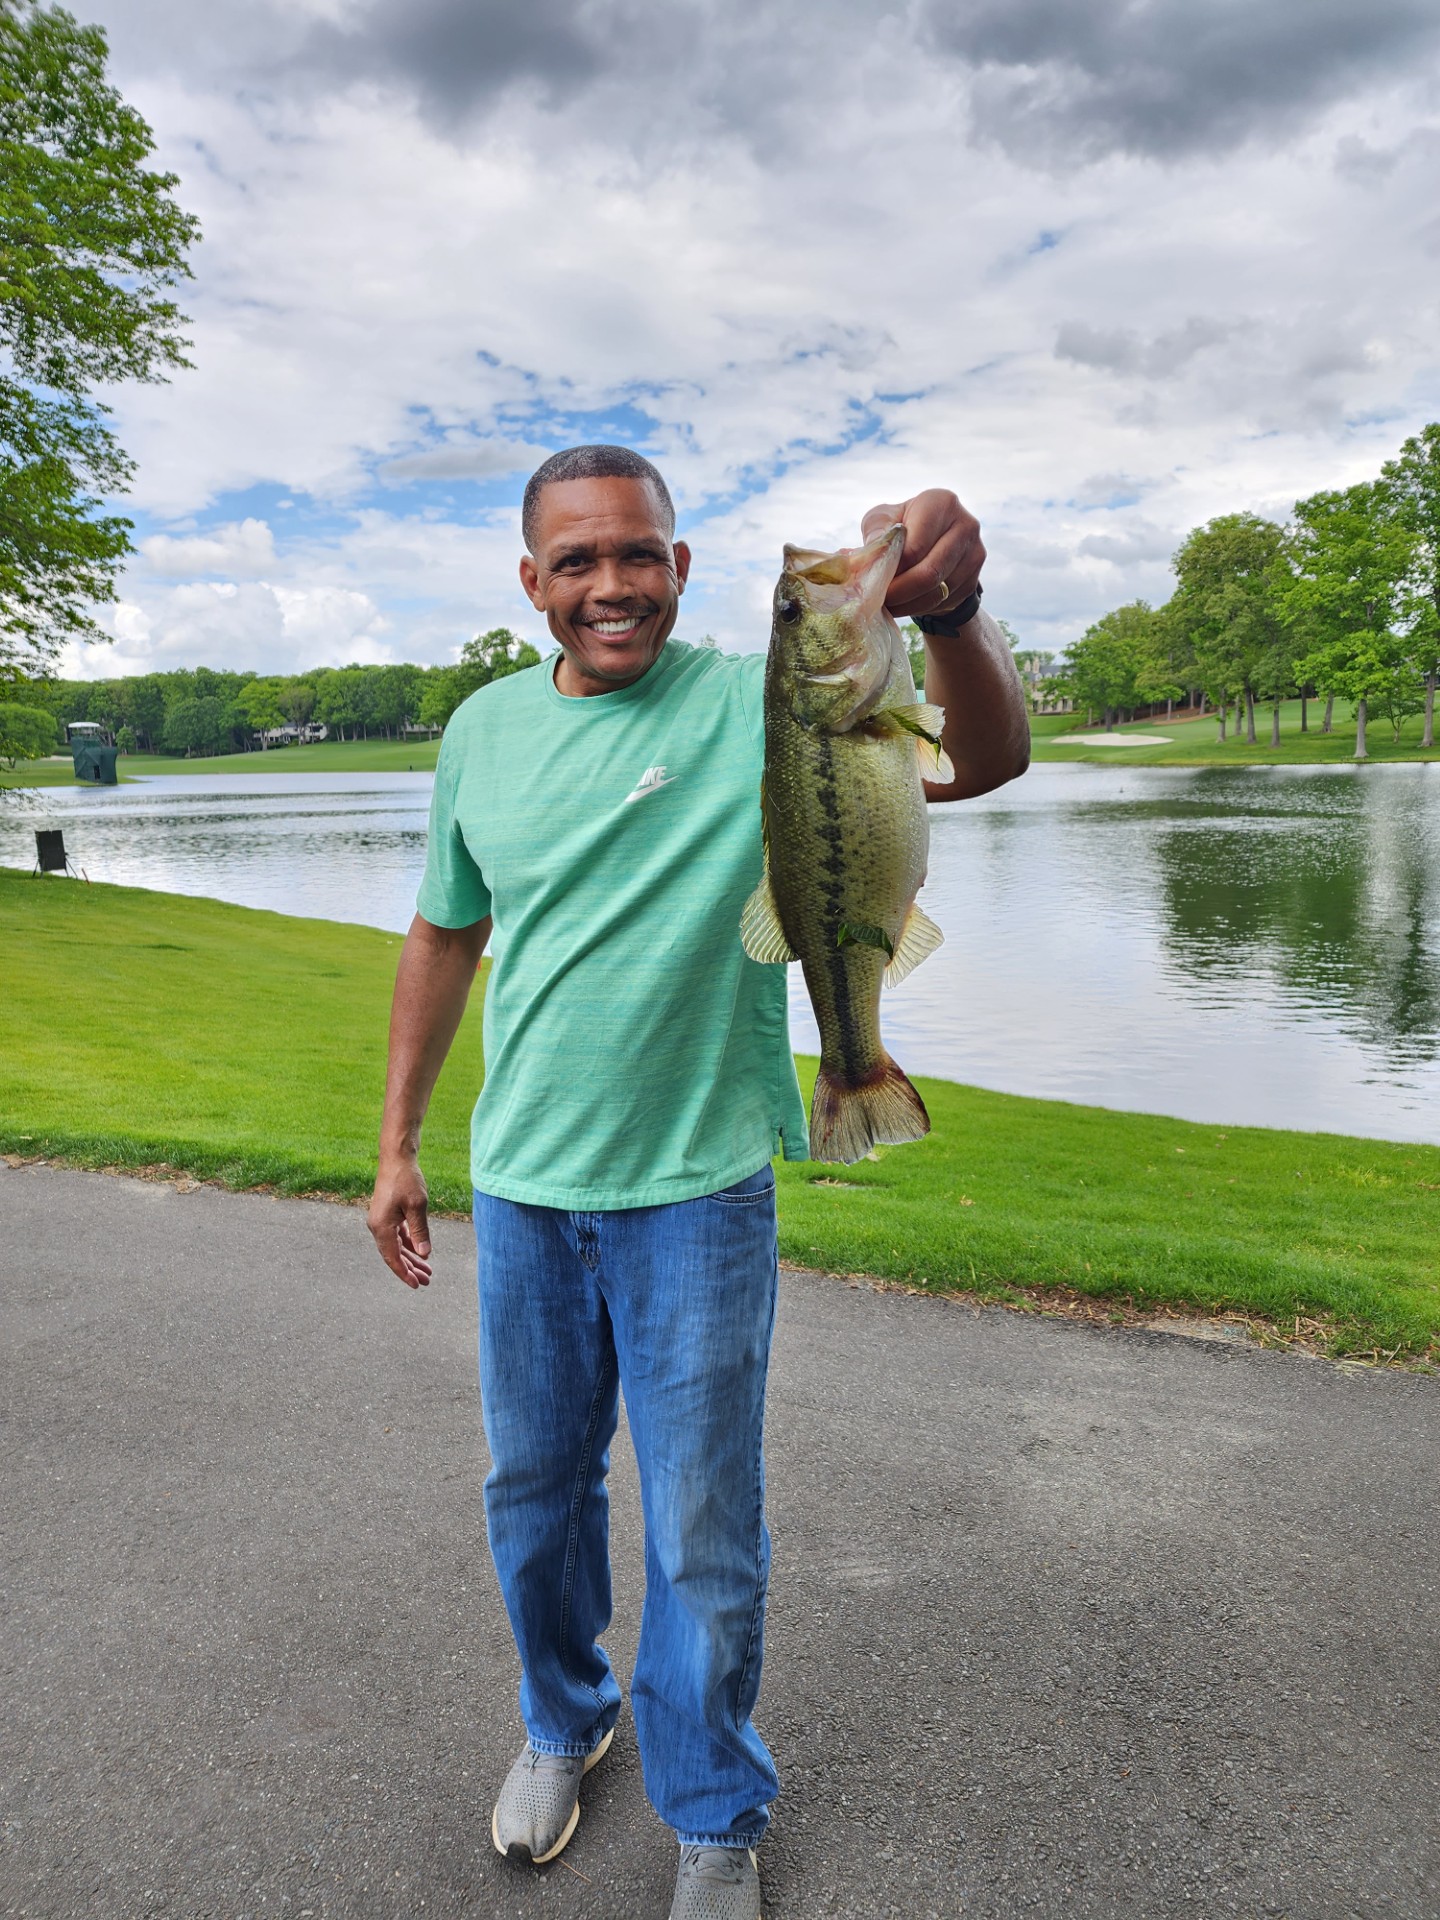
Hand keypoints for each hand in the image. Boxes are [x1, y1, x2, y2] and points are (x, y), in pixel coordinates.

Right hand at [367, 1152, 432, 1289]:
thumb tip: (424, 1254)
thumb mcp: (417, 1206)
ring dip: (411, 1257)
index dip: (405, 1273)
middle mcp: (377, 1226)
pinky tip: (419, 1251)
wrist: (396, 1158)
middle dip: (410, 1269)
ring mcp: (381, 1220)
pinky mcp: (387, 1214)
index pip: (392, 1258)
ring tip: (427, 1270)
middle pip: (393, 1255)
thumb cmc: (406, 1179)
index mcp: (381, 1227)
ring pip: (396, 1246)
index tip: (417, 1285)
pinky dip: (408, 1244)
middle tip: (427, 1281)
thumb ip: (420, 1231)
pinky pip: (397, 1235)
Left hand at [861, 489, 984, 621]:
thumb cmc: (901, 526)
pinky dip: (920, 609)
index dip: (891, 569)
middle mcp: (965, 526)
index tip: (874, 580)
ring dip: (907, 604)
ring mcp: (974, 554)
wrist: (931, 541)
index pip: (914, 547)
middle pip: (928, 573)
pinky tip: (905, 603)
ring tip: (888, 603)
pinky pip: (944, 603)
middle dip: (899, 593)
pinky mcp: (974, 580)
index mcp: (941, 503)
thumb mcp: (883, 519)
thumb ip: (877, 533)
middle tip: (878, 601)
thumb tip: (872, 555)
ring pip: (936, 593)